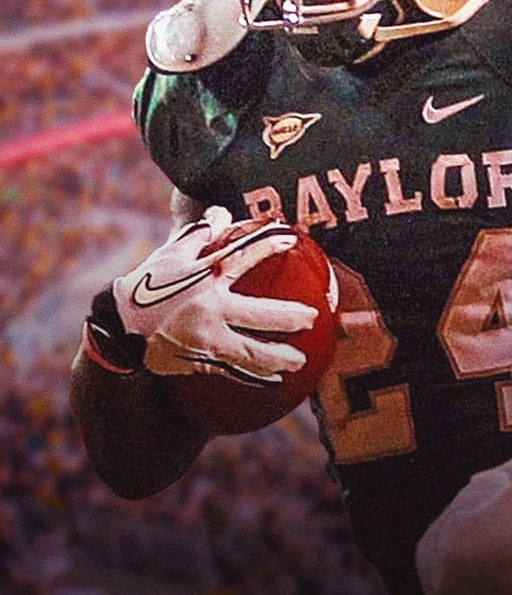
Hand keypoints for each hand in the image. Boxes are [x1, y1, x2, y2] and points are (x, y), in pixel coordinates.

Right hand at [110, 206, 317, 382]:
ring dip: (277, 358)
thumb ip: (199, 236)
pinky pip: (232, 372)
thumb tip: (221, 213)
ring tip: (299, 361)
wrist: (115, 330)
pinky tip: (274, 381)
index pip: (243, 258)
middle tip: (314, 318)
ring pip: (249, 353)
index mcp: (204, 281)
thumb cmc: (146, 287)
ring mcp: (205, 341)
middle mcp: (209, 312)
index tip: (291, 239)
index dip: (268, 246)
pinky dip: (254, 377)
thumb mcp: (169, 256)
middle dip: (289, 317)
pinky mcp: (198, 362)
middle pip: (259, 315)